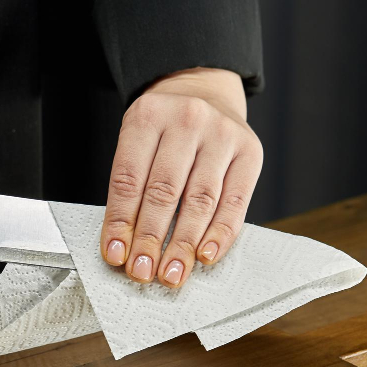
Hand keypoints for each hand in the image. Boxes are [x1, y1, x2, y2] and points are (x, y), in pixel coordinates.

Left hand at [100, 67, 263, 286]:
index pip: (129, 178)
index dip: (120, 221)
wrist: (205, 92)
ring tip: (172, 274)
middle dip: (151, 238)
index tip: (116, 255)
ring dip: (184, 244)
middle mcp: (187, 120)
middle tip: (142, 272)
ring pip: (200, 200)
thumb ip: (131, 187)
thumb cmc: (164, 129)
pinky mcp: (250, 152)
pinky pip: (234, 201)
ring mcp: (222, 134)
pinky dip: (219, 234)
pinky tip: (205, 256)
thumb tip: (124, 246)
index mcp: (147, 116)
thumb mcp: (137, 142)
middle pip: (164, 191)